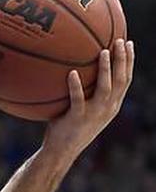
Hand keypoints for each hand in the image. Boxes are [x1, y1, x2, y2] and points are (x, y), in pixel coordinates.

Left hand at [43, 38, 133, 158]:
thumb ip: (86, 92)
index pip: (126, 79)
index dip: (129, 61)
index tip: (129, 43)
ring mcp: (94, 113)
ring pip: (106, 88)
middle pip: (122, 80)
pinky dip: (76, 85)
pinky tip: (72, 73)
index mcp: (112, 105)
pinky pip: (78, 99)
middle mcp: (108, 108)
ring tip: (103, 51)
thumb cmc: (68, 127)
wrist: (61, 151)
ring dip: (106, 69)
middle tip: (121, 40)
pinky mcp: (78, 118)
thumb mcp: (84, 108)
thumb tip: (75, 67)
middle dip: (123, 59)